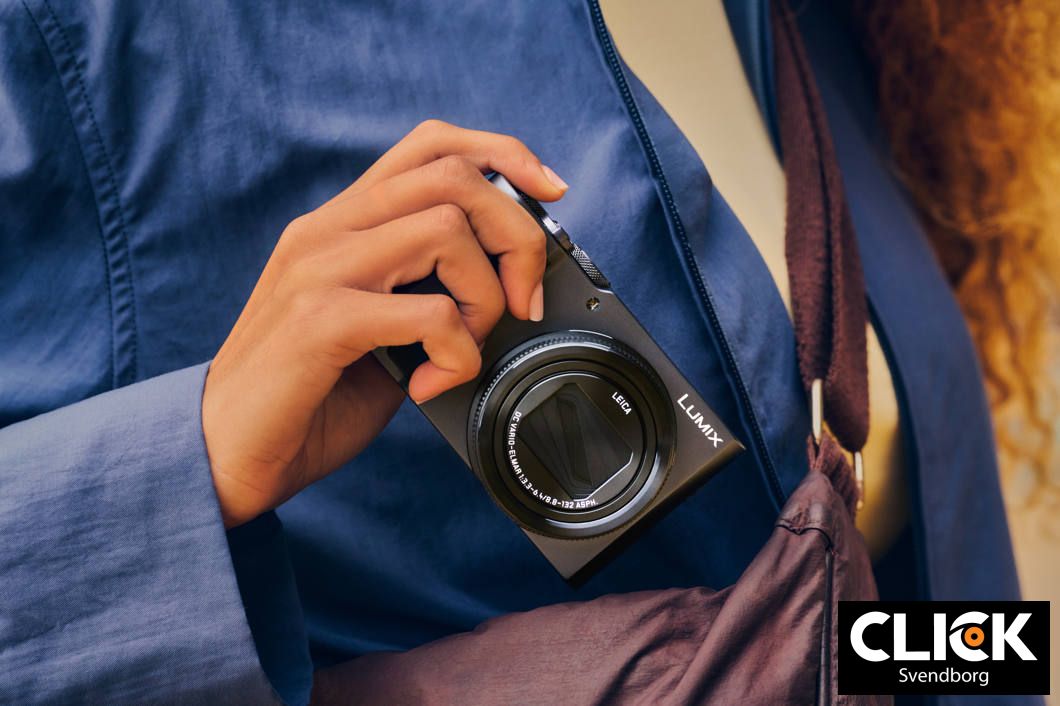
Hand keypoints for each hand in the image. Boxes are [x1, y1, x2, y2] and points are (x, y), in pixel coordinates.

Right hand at [202, 120, 567, 527]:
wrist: (226, 453)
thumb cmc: (307, 396)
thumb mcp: (376, 328)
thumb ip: (424, 292)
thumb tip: (506, 287)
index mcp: (342, 223)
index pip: (429, 145)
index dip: (501, 153)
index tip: (549, 190)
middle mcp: (327, 230)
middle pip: (453, 177)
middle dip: (516, 236)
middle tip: (521, 301)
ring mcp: (318, 269)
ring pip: (445, 229)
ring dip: (484, 297)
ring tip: (464, 347)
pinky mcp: (319, 321)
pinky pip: (427, 311)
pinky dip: (456, 353)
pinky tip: (433, 383)